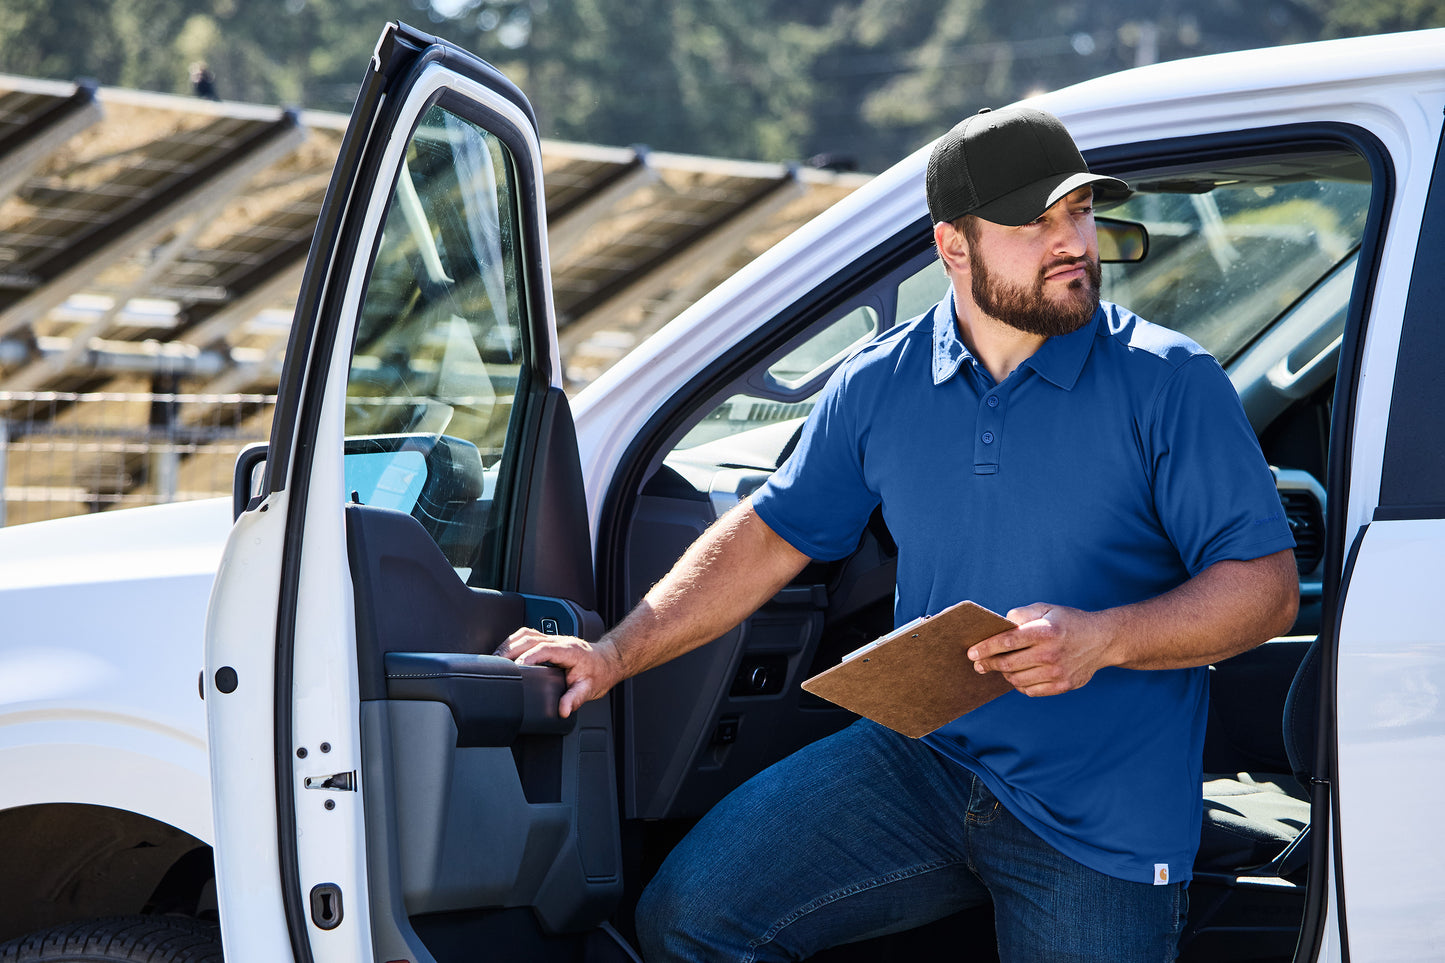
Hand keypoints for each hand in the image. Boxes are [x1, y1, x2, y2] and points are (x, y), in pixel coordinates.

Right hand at [495, 628, 625, 717]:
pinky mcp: (548, 640)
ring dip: (509, 644)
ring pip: (526, 634)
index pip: (544, 648)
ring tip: (495, 659)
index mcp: (569, 650)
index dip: (528, 656)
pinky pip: (527, 635)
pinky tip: (506, 652)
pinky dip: (513, 642)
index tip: (516, 668)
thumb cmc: (598, 673)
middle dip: (510, 650)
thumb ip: (575, 699)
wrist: (607, 662)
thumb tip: (564, 710)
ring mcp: (553, 638)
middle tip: (495, 665)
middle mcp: (559, 641)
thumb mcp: (589, 689)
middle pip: (529, 638)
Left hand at [966, 603, 1114, 696]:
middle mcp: (1051, 653)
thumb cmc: (1069, 622)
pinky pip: (1030, 691)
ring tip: (1000, 667)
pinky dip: (1019, 684)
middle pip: (1008, 663)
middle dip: (988, 663)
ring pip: (1016, 679)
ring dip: (1004, 674)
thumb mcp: (1046, 609)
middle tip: (978, 663)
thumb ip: (1021, 614)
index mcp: (1045, 631)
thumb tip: (1000, 625)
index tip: (971, 652)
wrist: (1102, 640)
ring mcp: (1057, 672)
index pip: (1007, 641)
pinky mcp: (1062, 686)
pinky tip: (1017, 676)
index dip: (985, 648)